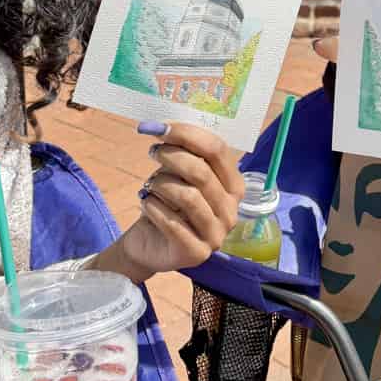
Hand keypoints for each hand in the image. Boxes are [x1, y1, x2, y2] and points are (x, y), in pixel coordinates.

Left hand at [92, 121, 244, 282]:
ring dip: (161, 184)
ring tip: (149, 185)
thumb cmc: (168, 203)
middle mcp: (231, 211)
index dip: (187, 134)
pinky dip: (153, 207)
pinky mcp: (197, 253)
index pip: (217, 150)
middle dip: (172, 156)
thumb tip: (163, 127)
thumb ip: (181, 152)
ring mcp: (217, 235)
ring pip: (188, 196)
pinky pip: (172, 222)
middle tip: (153, 151)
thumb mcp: (178, 174)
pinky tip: (146, 203)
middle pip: (202, 172)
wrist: (150, 243)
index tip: (160, 127)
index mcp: (234, 186)